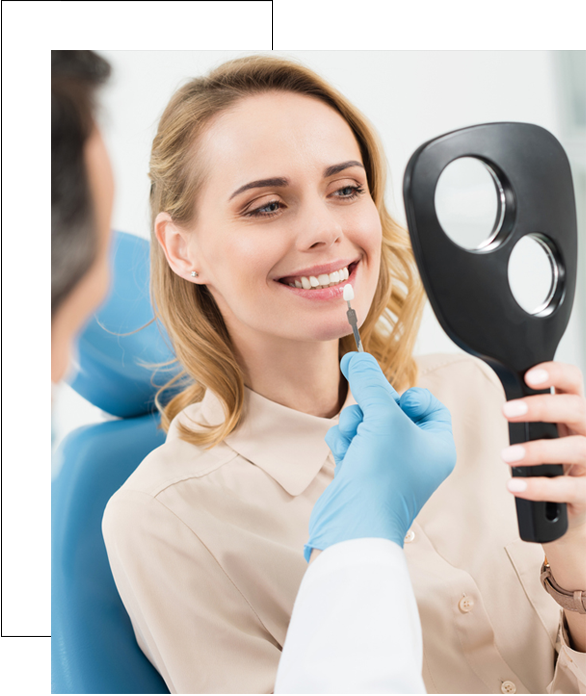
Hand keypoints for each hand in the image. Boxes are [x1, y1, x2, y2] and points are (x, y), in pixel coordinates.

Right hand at [304, 352, 456, 560]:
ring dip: (354, 424)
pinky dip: (344, 442)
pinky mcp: (362, 471)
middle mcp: (415, 455)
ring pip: (366, 423)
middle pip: (390, 409)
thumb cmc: (383, 475)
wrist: (355, 524)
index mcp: (437, 445)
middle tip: (367, 417)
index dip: (408, 396)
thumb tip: (355, 357)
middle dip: (371, 409)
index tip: (392, 400)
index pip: (427, 404)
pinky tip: (345, 454)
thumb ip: (369, 382)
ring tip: (355, 439)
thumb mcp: (382, 417)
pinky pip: (352, 440)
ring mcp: (387, 465)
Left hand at [500, 361, 585, 535]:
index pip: (573, 381)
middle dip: (541, 407)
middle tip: (506, 411)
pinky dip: (539, 487)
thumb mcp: (545, 431)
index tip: (529, 377)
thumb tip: (494, 397)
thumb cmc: (554, 462)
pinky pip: (568, 488)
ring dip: (537, 450)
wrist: (570, 505)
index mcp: (574, 412)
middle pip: (576, 409)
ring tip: (506, 455)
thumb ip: (529, 414)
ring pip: (576, 449)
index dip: (556, 373)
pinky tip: (515, 485)